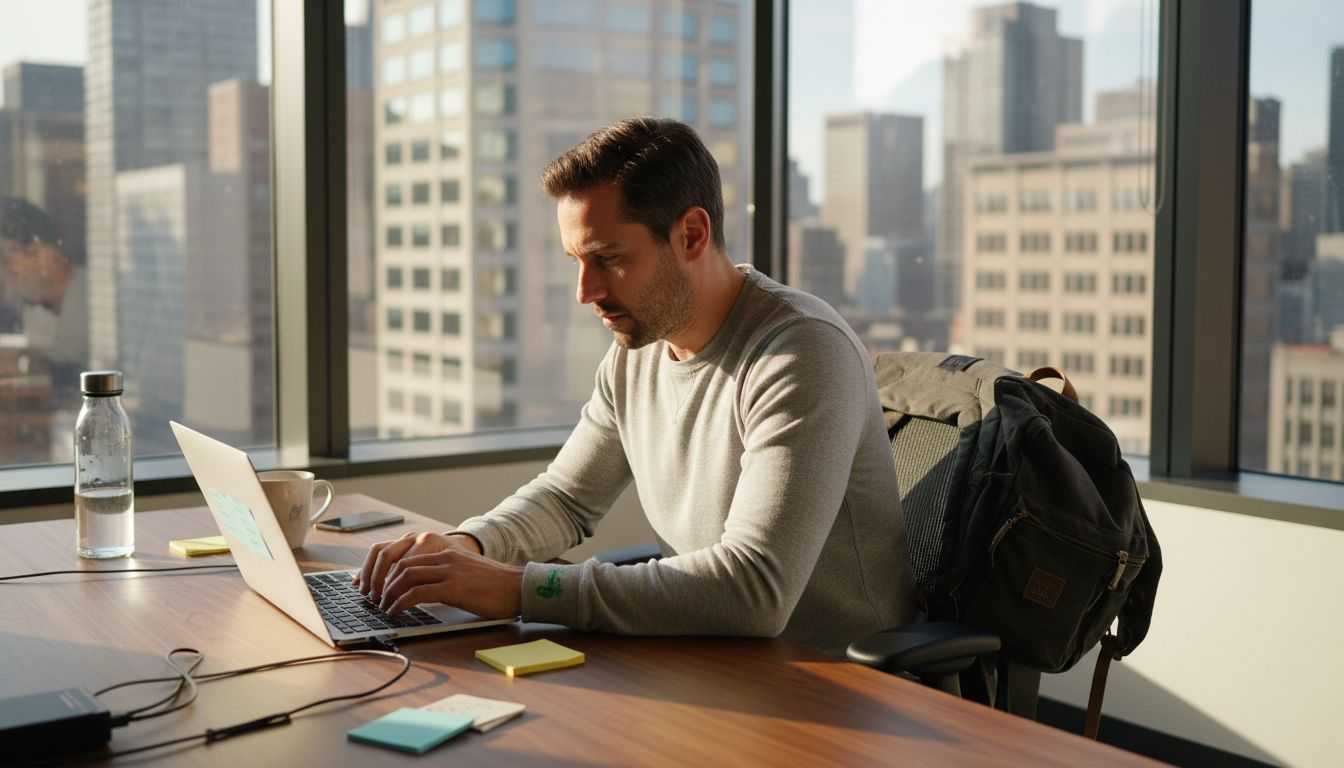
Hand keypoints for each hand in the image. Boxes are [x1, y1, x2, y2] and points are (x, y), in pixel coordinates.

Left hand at [378, 548, 524, 618]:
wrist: (520, 587)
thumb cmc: (498, 587)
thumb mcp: (469, 574)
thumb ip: (449, 577)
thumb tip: (428, 592)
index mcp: (449, 553)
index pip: (409, 558)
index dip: (390, 574)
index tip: (381, 588)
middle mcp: (446, 557)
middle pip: (402, 565)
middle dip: (384, 584)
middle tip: (377, 600)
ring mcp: (449, 571)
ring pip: (405, 577)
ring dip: (389, 594)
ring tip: (384, 608)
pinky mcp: (453, 587)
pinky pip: (416, 593)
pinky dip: (400, 603)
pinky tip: (396, 613)